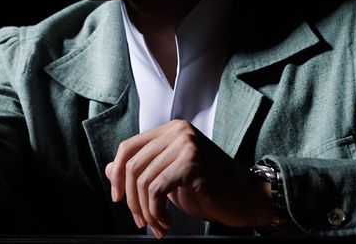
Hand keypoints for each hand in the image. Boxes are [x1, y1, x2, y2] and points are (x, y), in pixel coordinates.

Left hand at [105, 120, 272, 237]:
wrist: (246, 198)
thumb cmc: (211, 189)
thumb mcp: (170, 178)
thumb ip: (144, 170)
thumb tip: (109, 169)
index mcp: (171, 130)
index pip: (128, 148)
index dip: (117, 175)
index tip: (118, 198)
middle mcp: (178, 131)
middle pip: (133, 166)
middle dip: (132, 200)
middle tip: (142, 222)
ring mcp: (186, 144)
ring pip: (144, 181)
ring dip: (147, 211)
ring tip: (159, 225)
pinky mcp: (191, 162)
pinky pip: (157, 189)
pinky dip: (156, 212)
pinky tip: (168, 222)